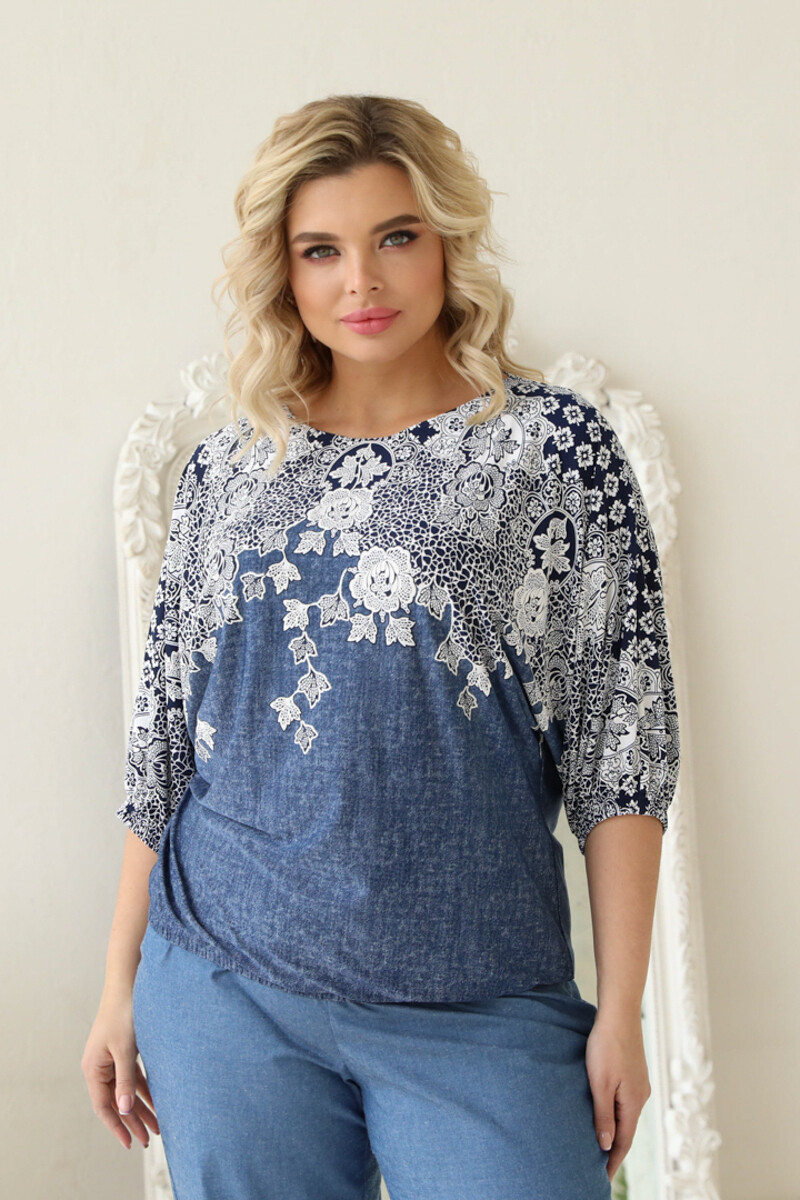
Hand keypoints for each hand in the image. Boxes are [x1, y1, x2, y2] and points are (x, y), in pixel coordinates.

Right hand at [81, 992, 160, 1150]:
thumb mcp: (125, 1050)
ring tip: (158, 1127)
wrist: (128, 984)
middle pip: (116, 1102)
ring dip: (142, 1108)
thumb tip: (123, 1110)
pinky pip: (133, 1077)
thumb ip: (125, 1081)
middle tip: (149, 1140)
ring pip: (127, 1091)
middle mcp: (100, 1067)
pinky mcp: (124, 1051)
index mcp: (93, 1068)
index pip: (104, 1107)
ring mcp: (112, 1059)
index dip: (117, 1126)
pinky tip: (158, 1102)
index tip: (130, 1143)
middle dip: (133, 1122)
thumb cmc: (124, 1014)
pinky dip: (145, 1090)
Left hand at [584, 1009, 651, 1182]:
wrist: (619, 1012)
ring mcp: (638, 1083)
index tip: (602, 1179)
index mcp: (634, 1102)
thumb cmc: (607, 1045)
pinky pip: (624, 1101)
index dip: (612, 1161)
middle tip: (598, 1167)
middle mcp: (641, 1096)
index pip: (624, 1141)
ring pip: (625, 1114)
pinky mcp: (633, 1072)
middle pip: (627, 1130)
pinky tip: (606, 1112)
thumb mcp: (600, 1083)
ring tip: (600, 1144)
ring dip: (615, 1130)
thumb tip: (606, 1145)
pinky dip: (615, 1113)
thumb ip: (603, 1115)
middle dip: (614, 1149)